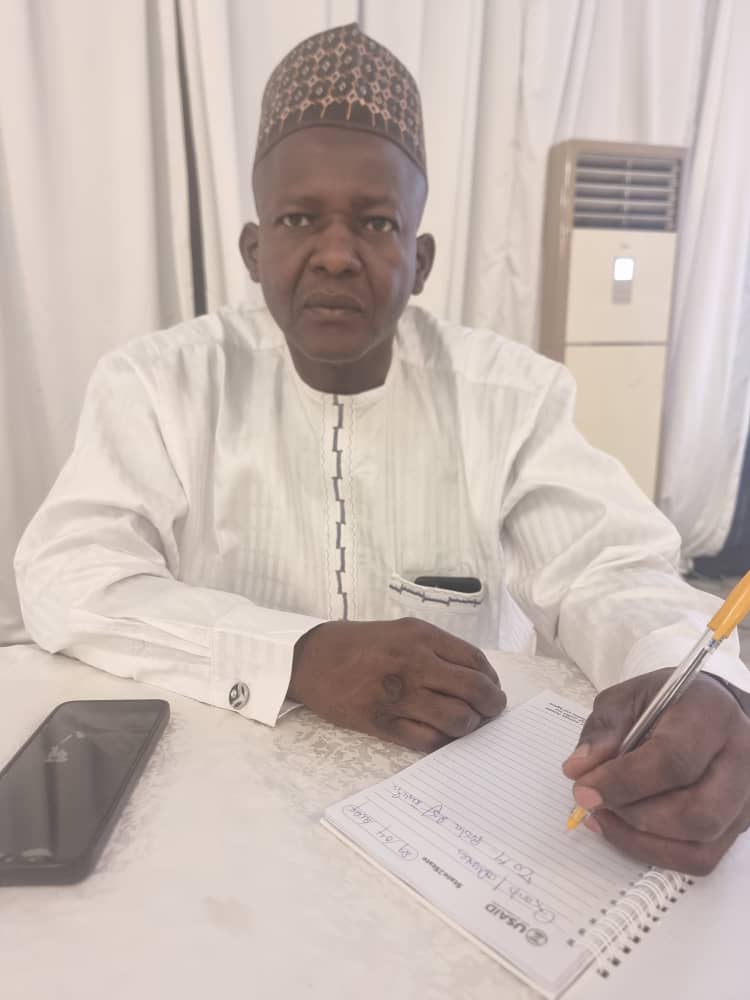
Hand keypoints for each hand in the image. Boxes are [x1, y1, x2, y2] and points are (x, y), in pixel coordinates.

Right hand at [289, 617, 505, 751]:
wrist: (311, 659)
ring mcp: (398, 695)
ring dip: (470, 726)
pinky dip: (442, 742)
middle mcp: (413, 663)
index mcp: (420, 637)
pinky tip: (442, 736)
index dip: (491, 679)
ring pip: (457, 720)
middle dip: (492, 705)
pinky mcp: (382, 722)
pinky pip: (427, 740)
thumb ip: (437, 649)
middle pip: (474, 690)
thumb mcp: (401, 631)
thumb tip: (474, 676)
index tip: (492, 688)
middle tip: (491, 711)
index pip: (475, 661)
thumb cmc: (360, 644)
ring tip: (467, 725)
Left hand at [562, 669, 749, 874]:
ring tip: (603, 816)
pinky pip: (700, 857)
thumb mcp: (627, 698)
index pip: (673, 759)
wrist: (708, 710)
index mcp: (710, 715)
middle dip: (634, 816)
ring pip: (701, 844)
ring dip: (642, 840)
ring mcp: (745, 797)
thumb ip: (603, 731)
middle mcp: (741, 759)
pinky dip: (656, 852)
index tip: (583, 789)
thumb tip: (578, 771)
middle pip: (696, 812)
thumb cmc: (664, 703)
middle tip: (594, 802)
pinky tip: (624, 830)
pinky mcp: (738, 824)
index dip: (624, 781)